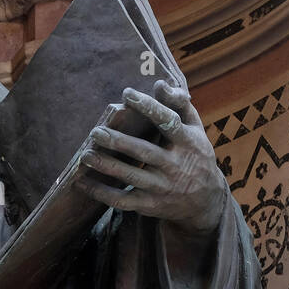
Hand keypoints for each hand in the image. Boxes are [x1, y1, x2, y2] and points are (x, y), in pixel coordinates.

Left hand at [78, 80, 225, 236]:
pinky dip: (101, 193)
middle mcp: (176, 165)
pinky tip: (82, 182)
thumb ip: (179, 104)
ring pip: (131, 177)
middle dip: (118, 142)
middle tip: (95, 132)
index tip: (127, 93)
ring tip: (86, 155)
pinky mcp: (151, 205)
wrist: (207, 200)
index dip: (148, 107)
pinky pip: (122, 201)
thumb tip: (159, 83)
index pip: (168, 121)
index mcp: (188, 142)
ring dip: (107, 166)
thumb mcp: (195, 129)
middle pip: (144, 152)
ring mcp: (163, 187)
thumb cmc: (195, 154)